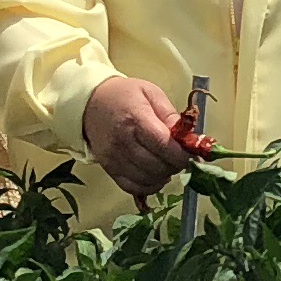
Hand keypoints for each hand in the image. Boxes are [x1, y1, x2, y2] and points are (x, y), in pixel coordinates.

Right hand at [81, 74, 203, 197]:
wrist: (90, 102)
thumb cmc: (123, 96)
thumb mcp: (150, 93)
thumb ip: (170, 115)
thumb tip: (187, 136)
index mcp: (136, 119)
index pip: (163, 145)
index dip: (181, 154)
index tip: (191, 153)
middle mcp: (123, 141)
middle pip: (157, 165)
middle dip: (175, 165)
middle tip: (180, 157)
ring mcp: (114, 158)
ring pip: (147, 179)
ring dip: (164, 176)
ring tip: (168, 164)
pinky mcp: (109, 169)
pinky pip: (133, 187)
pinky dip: (149, 186)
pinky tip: (156, 175)